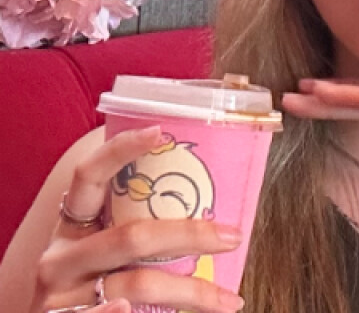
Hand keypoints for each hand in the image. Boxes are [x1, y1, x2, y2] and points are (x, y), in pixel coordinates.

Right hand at [31, 127, 244, 312]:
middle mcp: (59, 258)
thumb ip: (131, 225)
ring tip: (229, 300)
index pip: (89, 175)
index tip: (160, 131)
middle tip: (233, 236)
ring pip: (137, 287)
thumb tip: (207, 199)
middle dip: (190, 235)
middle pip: (132, 237)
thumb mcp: (96, 251)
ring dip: (190, 292)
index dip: (120, 150)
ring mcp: (58, 298)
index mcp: (70, 225)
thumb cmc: (86, 286)